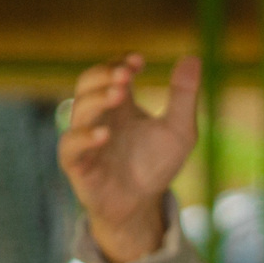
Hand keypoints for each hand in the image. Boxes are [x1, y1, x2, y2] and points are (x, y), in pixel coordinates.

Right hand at [59, 54, 199, 262]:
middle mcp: (98, 116)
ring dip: (97, 99)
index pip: (110, 72)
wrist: (142, 205)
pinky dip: (84, 138)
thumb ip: (184, 96)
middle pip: (88, 83)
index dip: (120, 63)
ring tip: (119, 94)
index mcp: (119, 104)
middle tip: (126, 74)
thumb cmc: (156, 165)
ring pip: (79, 110)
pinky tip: (104, 134)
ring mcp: (84, 138)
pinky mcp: (77, 164)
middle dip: (104, 74)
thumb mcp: (179, 130)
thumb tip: (193, 57)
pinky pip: (70, 146)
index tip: (139, 61)